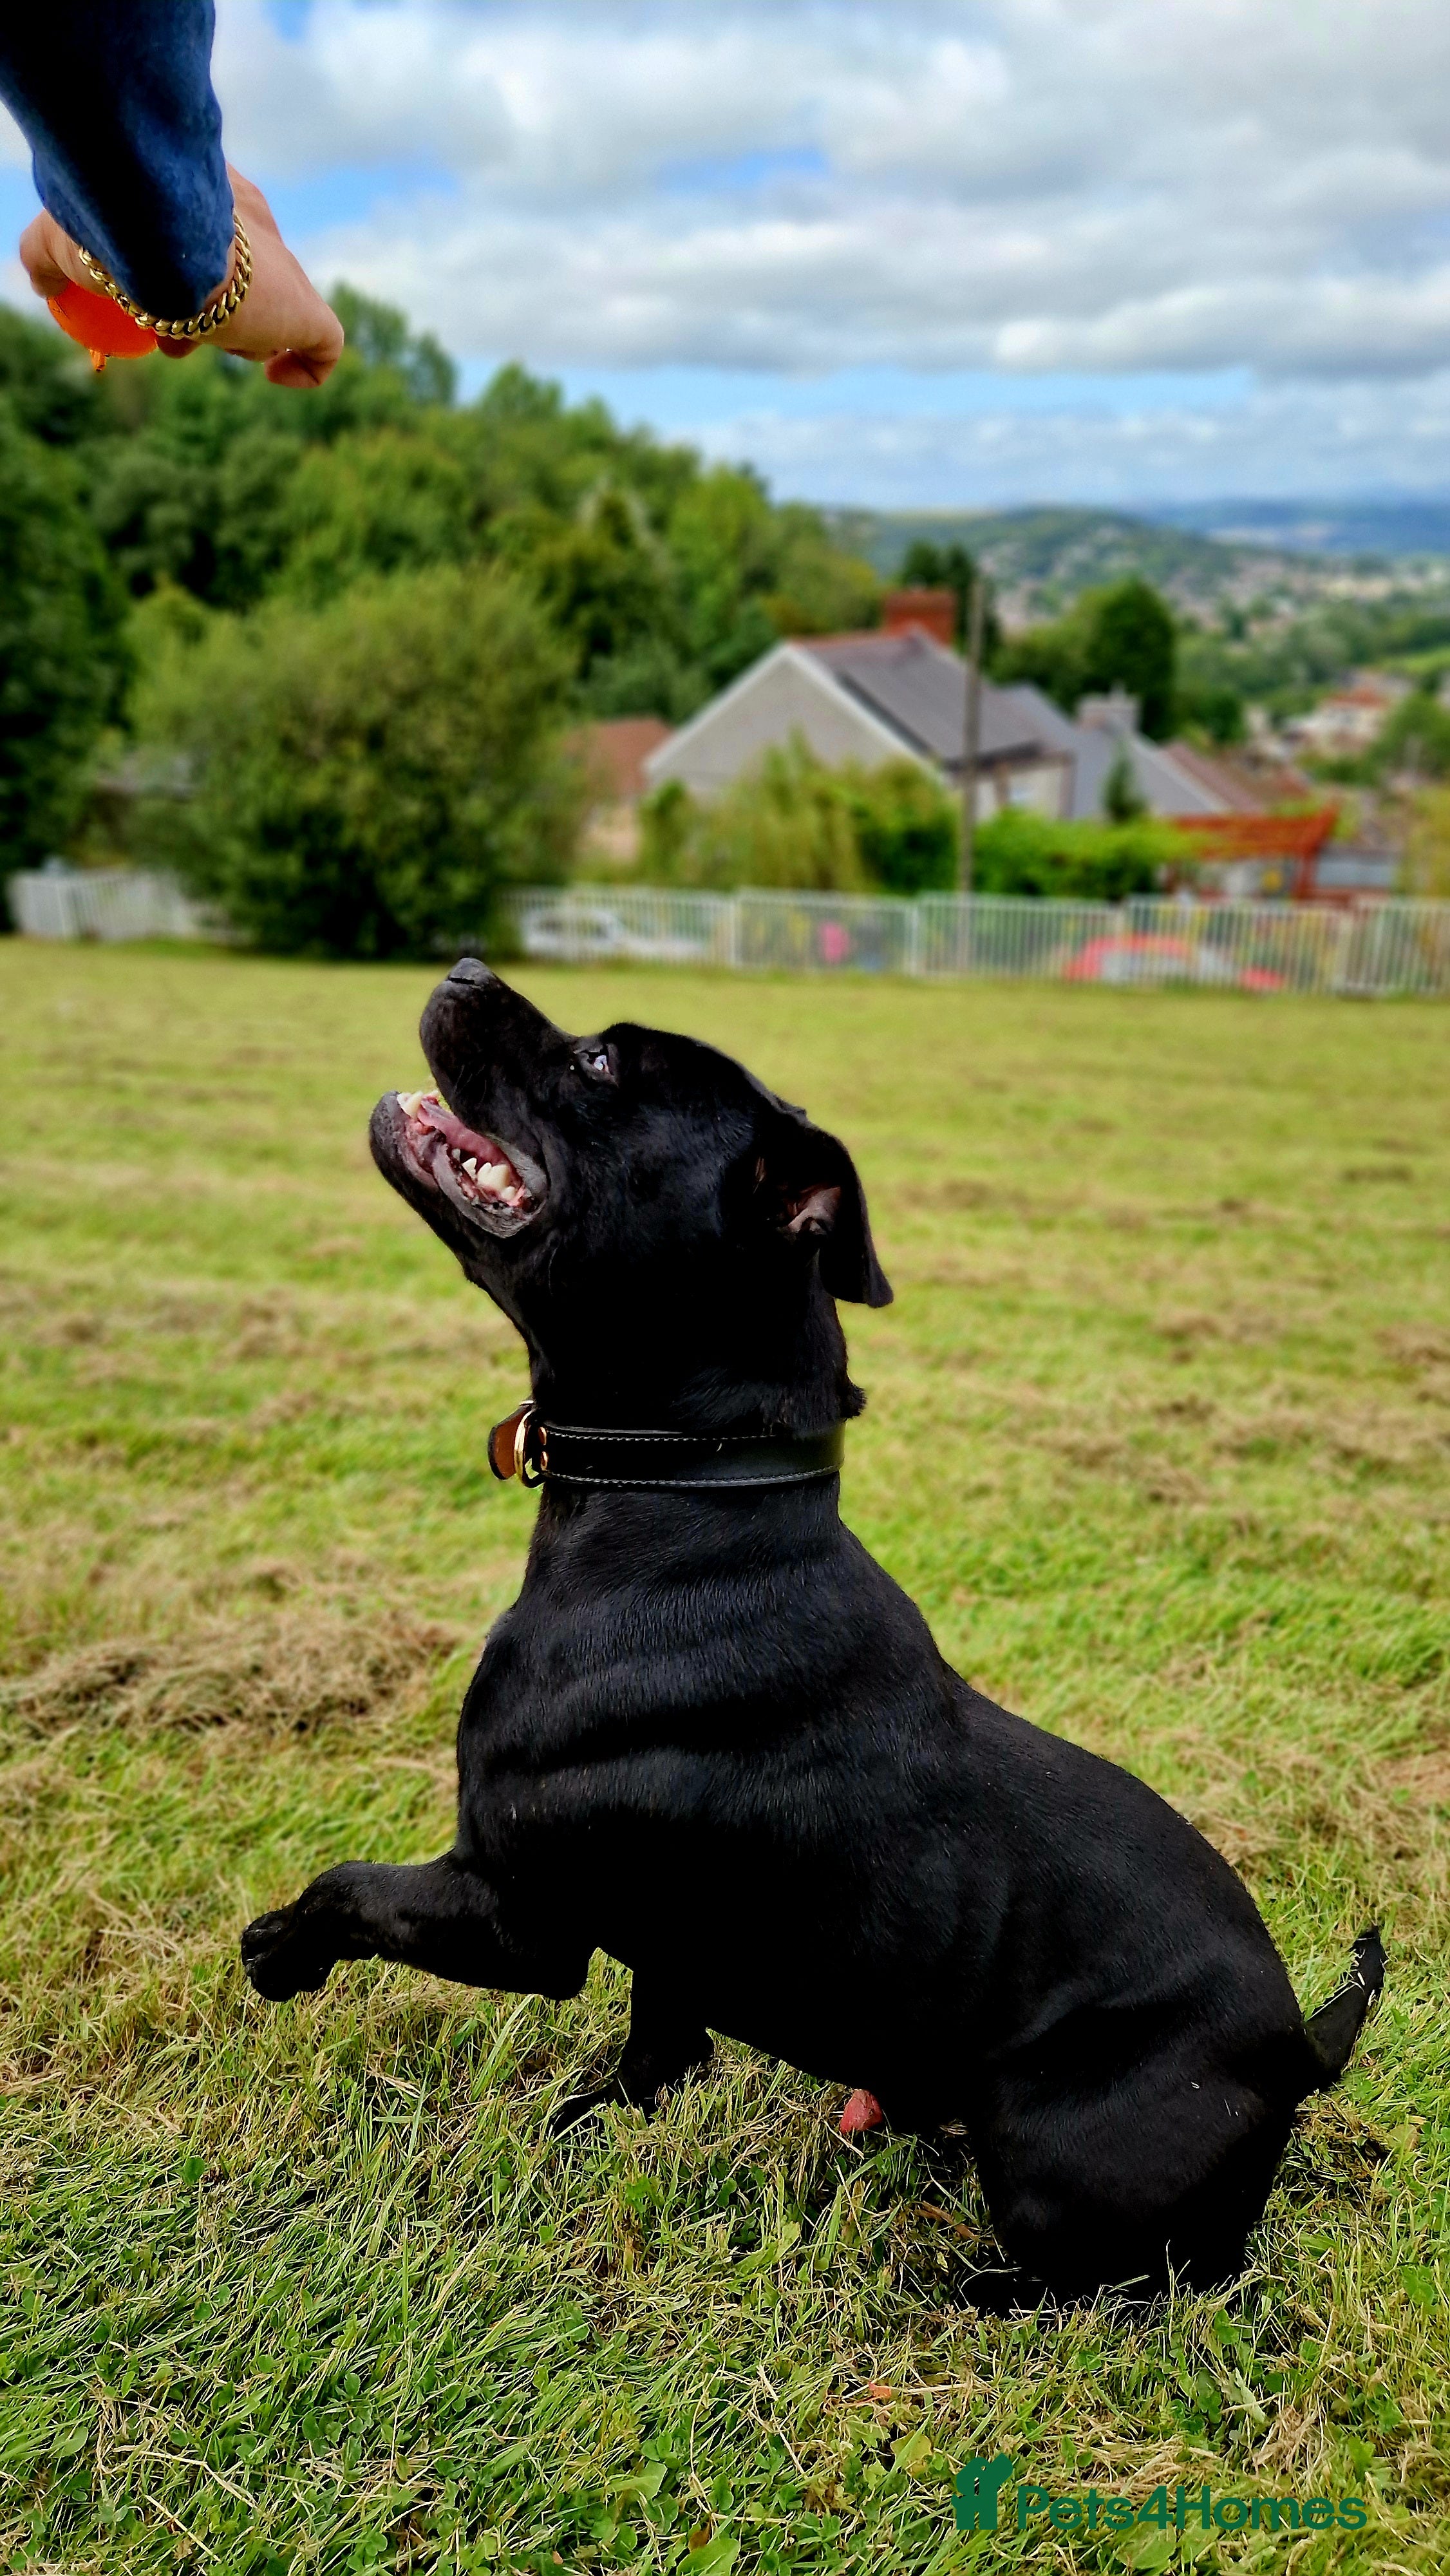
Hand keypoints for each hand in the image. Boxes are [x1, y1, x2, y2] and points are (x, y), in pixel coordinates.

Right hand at [19, 165, 343, 387]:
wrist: (150, 230)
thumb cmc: (106, 223)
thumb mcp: (62, 239)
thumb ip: (50, 255)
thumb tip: (42, 279)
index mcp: (209, 200)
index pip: (214, 247)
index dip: (183, 292)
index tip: (153, 320)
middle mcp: (256, 229)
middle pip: (249, 288)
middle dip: (212, 322)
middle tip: (175, 342)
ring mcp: (285, 271)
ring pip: (285, 317)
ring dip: (249, 345)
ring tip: (216, 346)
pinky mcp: (305, 309)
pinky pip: (327, 345)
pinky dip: (307, 369)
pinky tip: (274, 375)